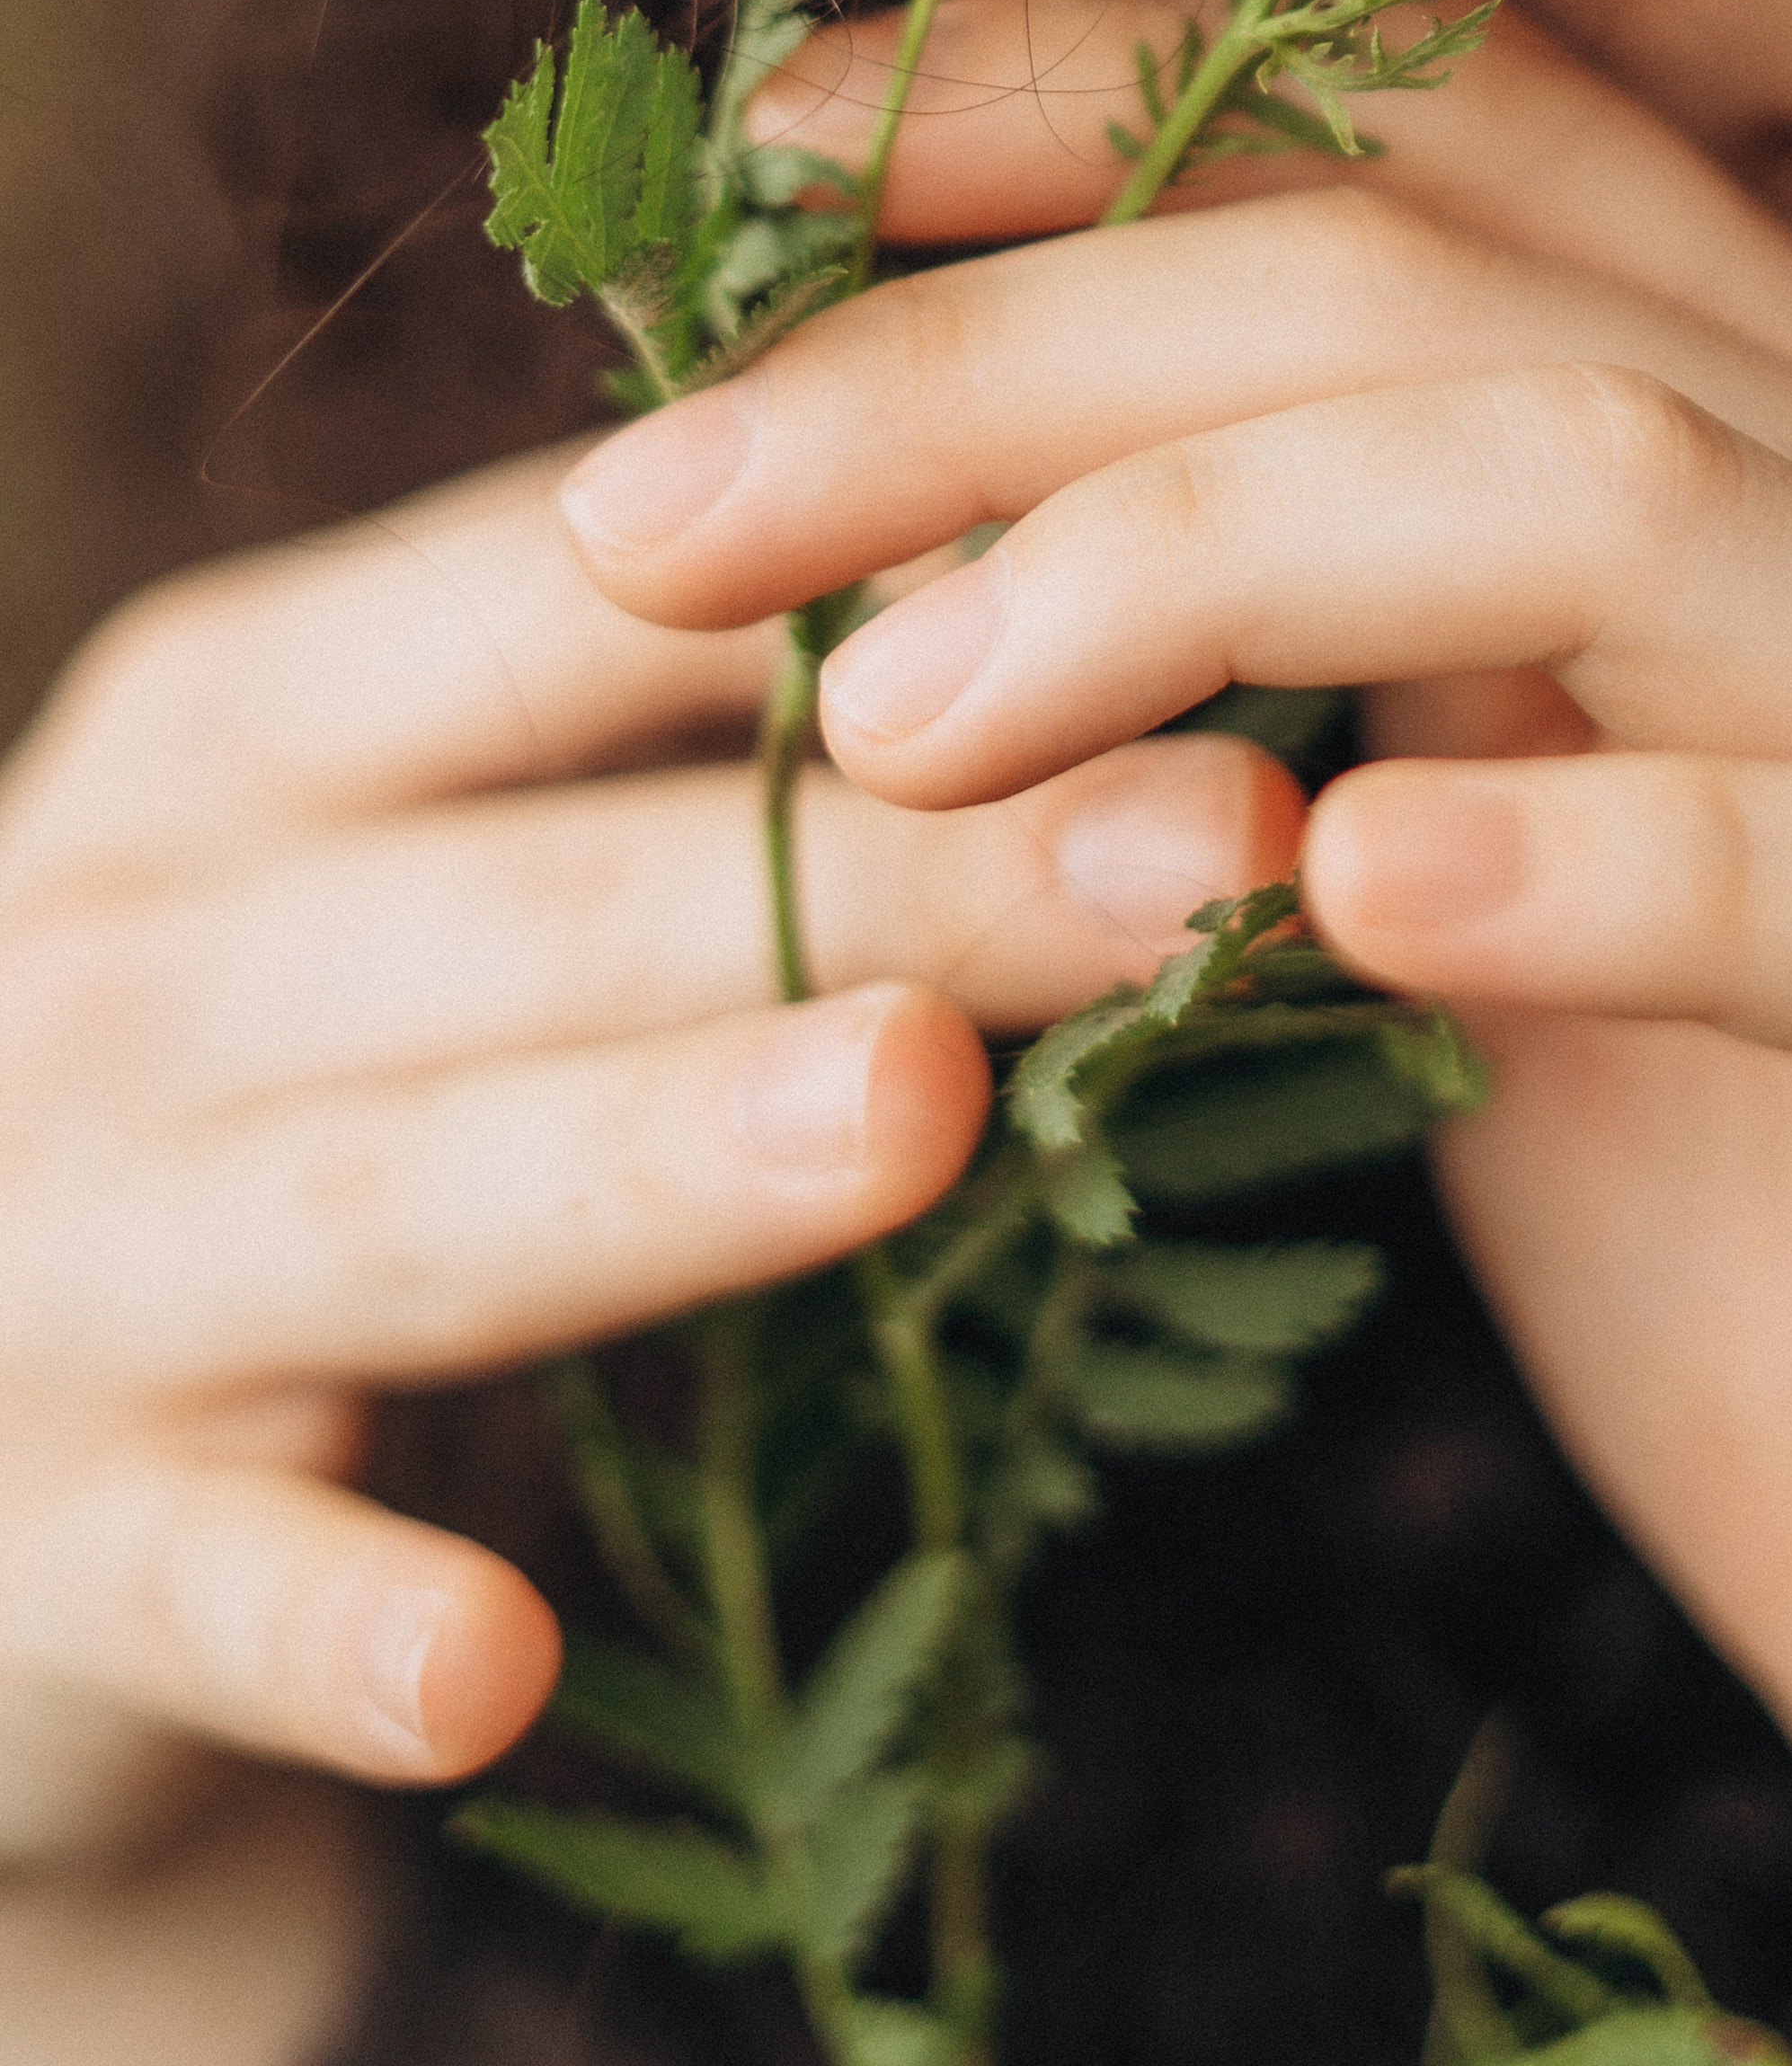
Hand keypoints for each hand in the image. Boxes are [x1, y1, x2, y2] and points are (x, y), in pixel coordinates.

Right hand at [0, 442, 1294, 1874]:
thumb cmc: (287, 1064)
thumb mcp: (399, 854)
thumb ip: (644, 738)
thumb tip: (1062, 596)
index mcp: (244, 729)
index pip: (567, 602)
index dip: (871, 600)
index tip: (1183, 587)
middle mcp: (133, 948)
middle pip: (547, 901)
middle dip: (892, 875)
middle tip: (1208, 849)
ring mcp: (62, 1242)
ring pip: (400, 1194)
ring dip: (655, 1154)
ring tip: (919, 1115)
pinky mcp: (34, 1533)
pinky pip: (190, 1581)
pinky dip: (325, 1619)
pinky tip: (486, 1669)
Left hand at [560, 0, 1791, 2017]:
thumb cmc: (1743, 1222)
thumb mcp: (1469, 865)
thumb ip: (1297, 651)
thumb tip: (909, 505)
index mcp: (1761, 434)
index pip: (1414, 135)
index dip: (1076, 95)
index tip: (762, 152)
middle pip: (1426, 281)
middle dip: (996, 356)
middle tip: (656, 514)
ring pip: (1618, 488)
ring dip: (1200, 551)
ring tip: (887, 715)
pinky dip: (1605, 864)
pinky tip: (1349, 893)